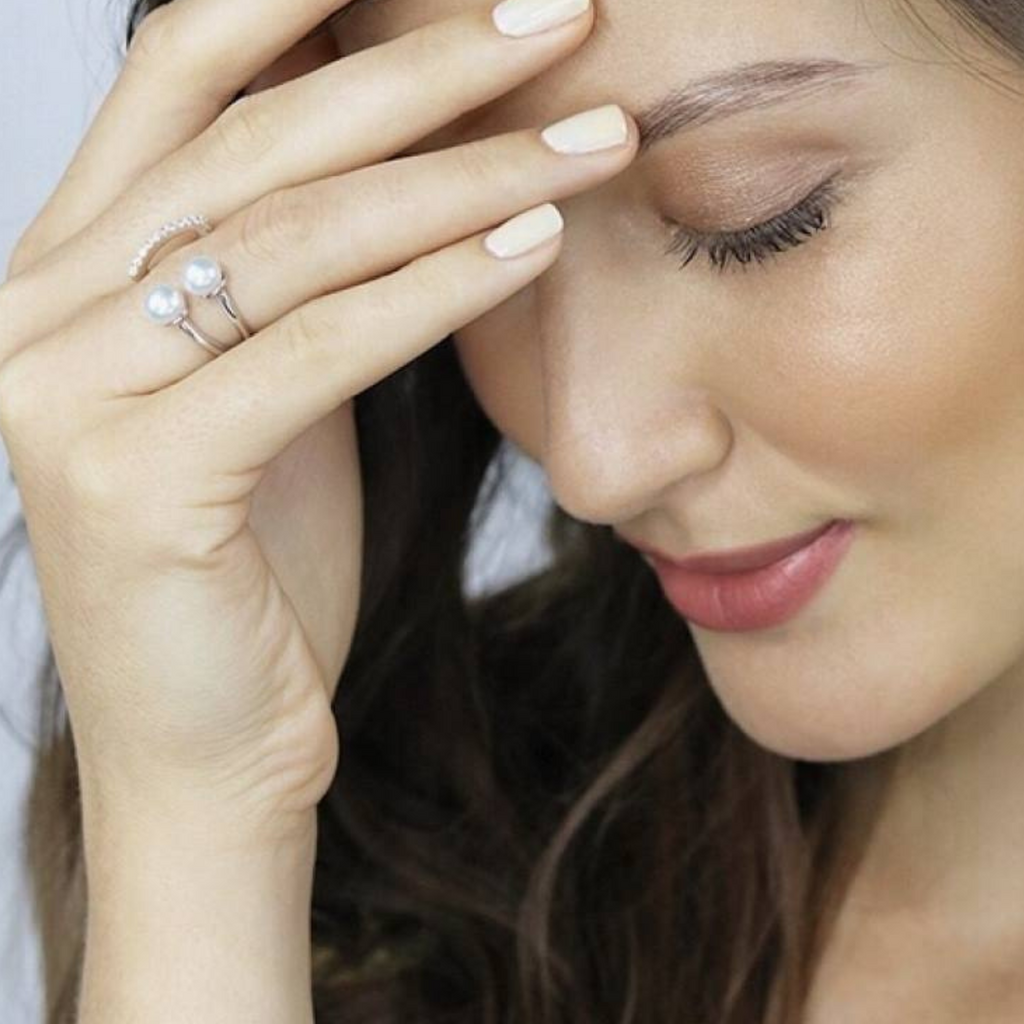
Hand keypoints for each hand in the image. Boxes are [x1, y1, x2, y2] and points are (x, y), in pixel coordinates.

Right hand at [0, 0, 636, 838]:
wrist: (210, 743)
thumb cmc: (254, 569)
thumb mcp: (272, 394)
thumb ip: (300, 281)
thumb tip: (403, 163)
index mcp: (69, 273)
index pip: (183, 75)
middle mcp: (41, 311)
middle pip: (256, 137)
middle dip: (422, 65)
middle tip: (560, 15)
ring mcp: (68, 395)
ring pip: (294, 236)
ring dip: (463, 176)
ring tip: (593, 137)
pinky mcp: (136, 483)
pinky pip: (314, 349)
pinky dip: (435, 291)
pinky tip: (537, 244)